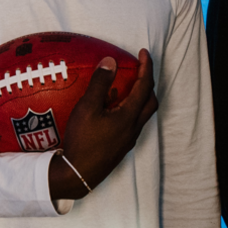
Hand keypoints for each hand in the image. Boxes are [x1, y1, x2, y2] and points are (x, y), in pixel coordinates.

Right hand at [49, 50, 157, 200]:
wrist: (77, 174)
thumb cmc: (82, 140)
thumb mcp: (87, 108)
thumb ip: (99, 83)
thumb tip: (110, 61)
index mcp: (129, 116)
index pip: (145, 86)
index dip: (146, 67)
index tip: (143, 53)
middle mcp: (133, 128)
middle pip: (150, 101)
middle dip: (148, 82)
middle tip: (138, 69)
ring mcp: (128, 139)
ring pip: (142, 114)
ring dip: (140, 97)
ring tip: (125, 86)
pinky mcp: (120, 147)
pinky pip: (132, 123)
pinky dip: (129, 110)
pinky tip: (112, 109)